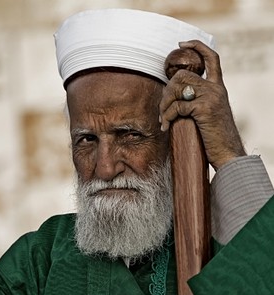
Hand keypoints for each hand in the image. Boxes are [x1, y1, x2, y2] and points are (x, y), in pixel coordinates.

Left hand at [159, 40, 245, 169]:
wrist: (228, 153)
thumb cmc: (216, 139)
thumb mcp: (210, 115)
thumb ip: (199, 102)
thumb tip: (177, 99)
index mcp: (218, 88)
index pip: (211, 58)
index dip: (197, 46)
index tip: (182, 44)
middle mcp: (216, 89)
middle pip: (183, 75)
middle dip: (167, 91)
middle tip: (162, 109)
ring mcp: (210, 97)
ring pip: (178, 88)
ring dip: (164, 104)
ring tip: (163, 119)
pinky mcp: (203, 108)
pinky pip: (177, 106)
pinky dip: (167, 116)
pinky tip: (166, 126)